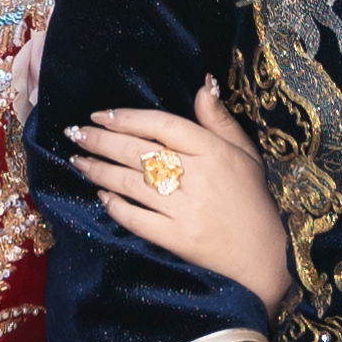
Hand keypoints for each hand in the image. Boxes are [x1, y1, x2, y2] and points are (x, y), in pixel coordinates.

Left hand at [68, 88, 287, 305]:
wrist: (266, 257)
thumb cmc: (253, 200)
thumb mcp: (245, 153)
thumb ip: (220, 120)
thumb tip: (203, 84)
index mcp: (214, 151)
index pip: (162, 125)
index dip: (127, 117)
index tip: (100, 114)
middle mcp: (198, 176)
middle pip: (139, 151)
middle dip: (102, 140)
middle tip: (75, 133)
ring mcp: (186, 209)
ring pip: (132, 183)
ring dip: (100, 171)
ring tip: (78, 160)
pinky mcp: (178, 239)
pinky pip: (137, 219)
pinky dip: (116, 206)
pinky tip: (101, 196)